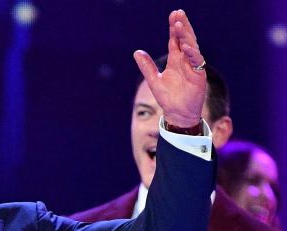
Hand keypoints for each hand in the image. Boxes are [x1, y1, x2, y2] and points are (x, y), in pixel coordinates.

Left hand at [134, 9, 206, 127]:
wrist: (177, 114)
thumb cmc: (168, 98)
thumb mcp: (154, 80)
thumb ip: (146, 67)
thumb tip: (136, 52)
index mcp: (175, 60)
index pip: (175, 40)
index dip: (173, 28)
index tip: (172, 15)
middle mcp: (185, 60)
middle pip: (184, 39)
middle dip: (182, 26)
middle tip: (178, 13)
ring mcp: (193, 66)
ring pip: (191, 46)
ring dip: (186, 35)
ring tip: (179, 24)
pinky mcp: (199, 74)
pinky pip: (196, 61)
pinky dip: (191, 53)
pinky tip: (185, 46)